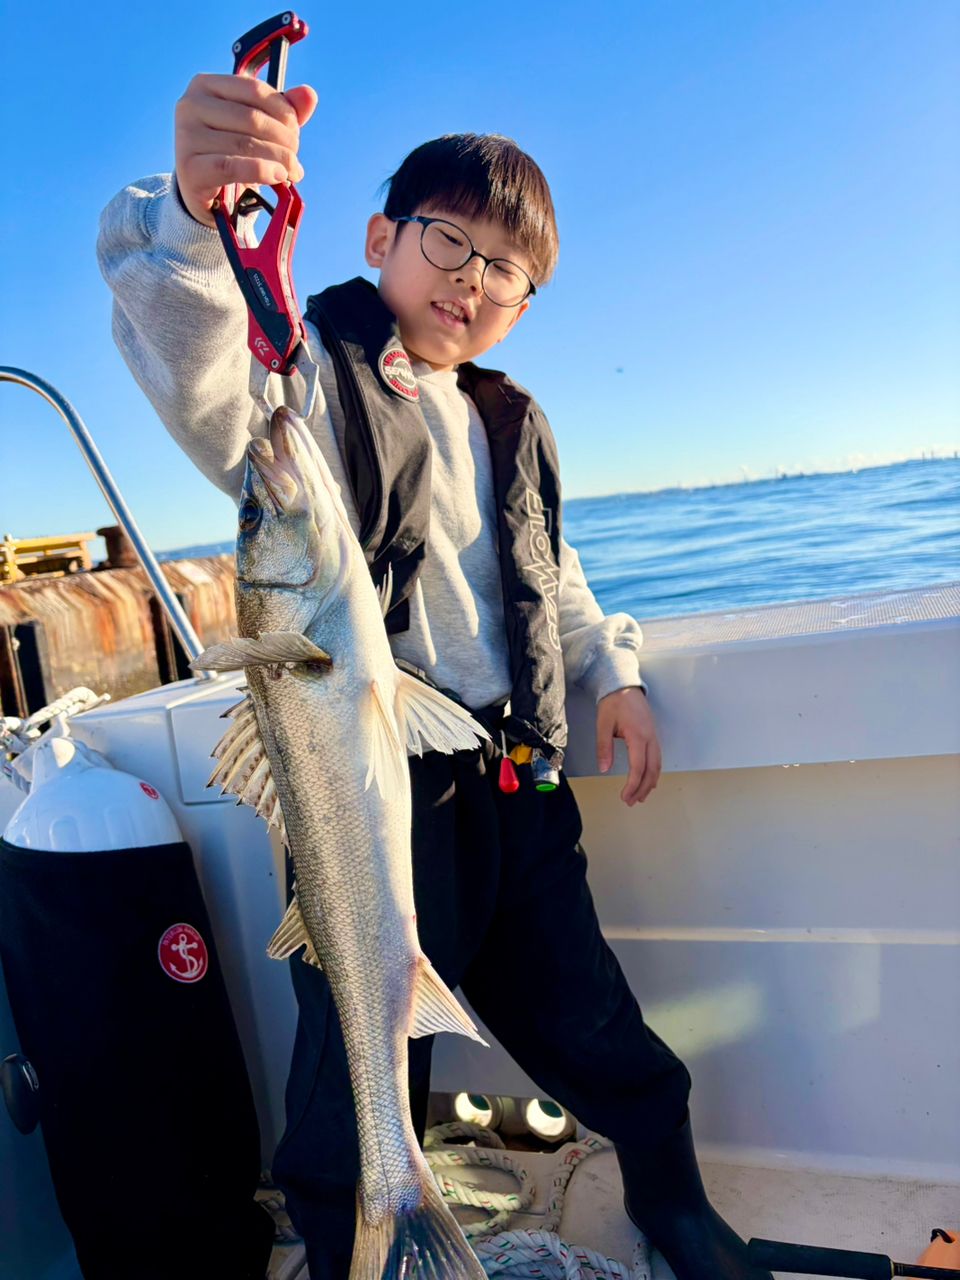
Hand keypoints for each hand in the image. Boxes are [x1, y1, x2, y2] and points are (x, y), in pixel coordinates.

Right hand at [174, 74, 317, 226]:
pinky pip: (232, 166)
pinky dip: (262, 171)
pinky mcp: (189, 167)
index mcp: (206, 85)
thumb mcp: (257, 128)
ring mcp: (186, 136)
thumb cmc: (233, 152)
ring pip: (246, 144)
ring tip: (292, 172)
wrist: (205, 192)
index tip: (296, 134)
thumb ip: (284, 111)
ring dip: (279, 160)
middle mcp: (191, 105)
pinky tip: (278, 177)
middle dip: (284, 141)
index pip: (255, 89)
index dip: (284, 112)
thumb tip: (309, 95)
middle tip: (295, 160)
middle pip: (253, 118)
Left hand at [596, 687, 661, 805]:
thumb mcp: (603, 724)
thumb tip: (604, 768)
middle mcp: (650, 738)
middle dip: (643, 788)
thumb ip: (604, 747)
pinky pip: (658, 757)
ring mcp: (654, 736)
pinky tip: (649, 779)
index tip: (625, 796)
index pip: (638, 767)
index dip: (632, 785)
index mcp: (637, 736)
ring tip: (641, 796)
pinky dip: (654, 772)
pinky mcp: (653, 735)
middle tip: (632, 801)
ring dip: (650, 782)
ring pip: (657, 765)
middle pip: (652, 770)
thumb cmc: (613, 702)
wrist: (624, 685)